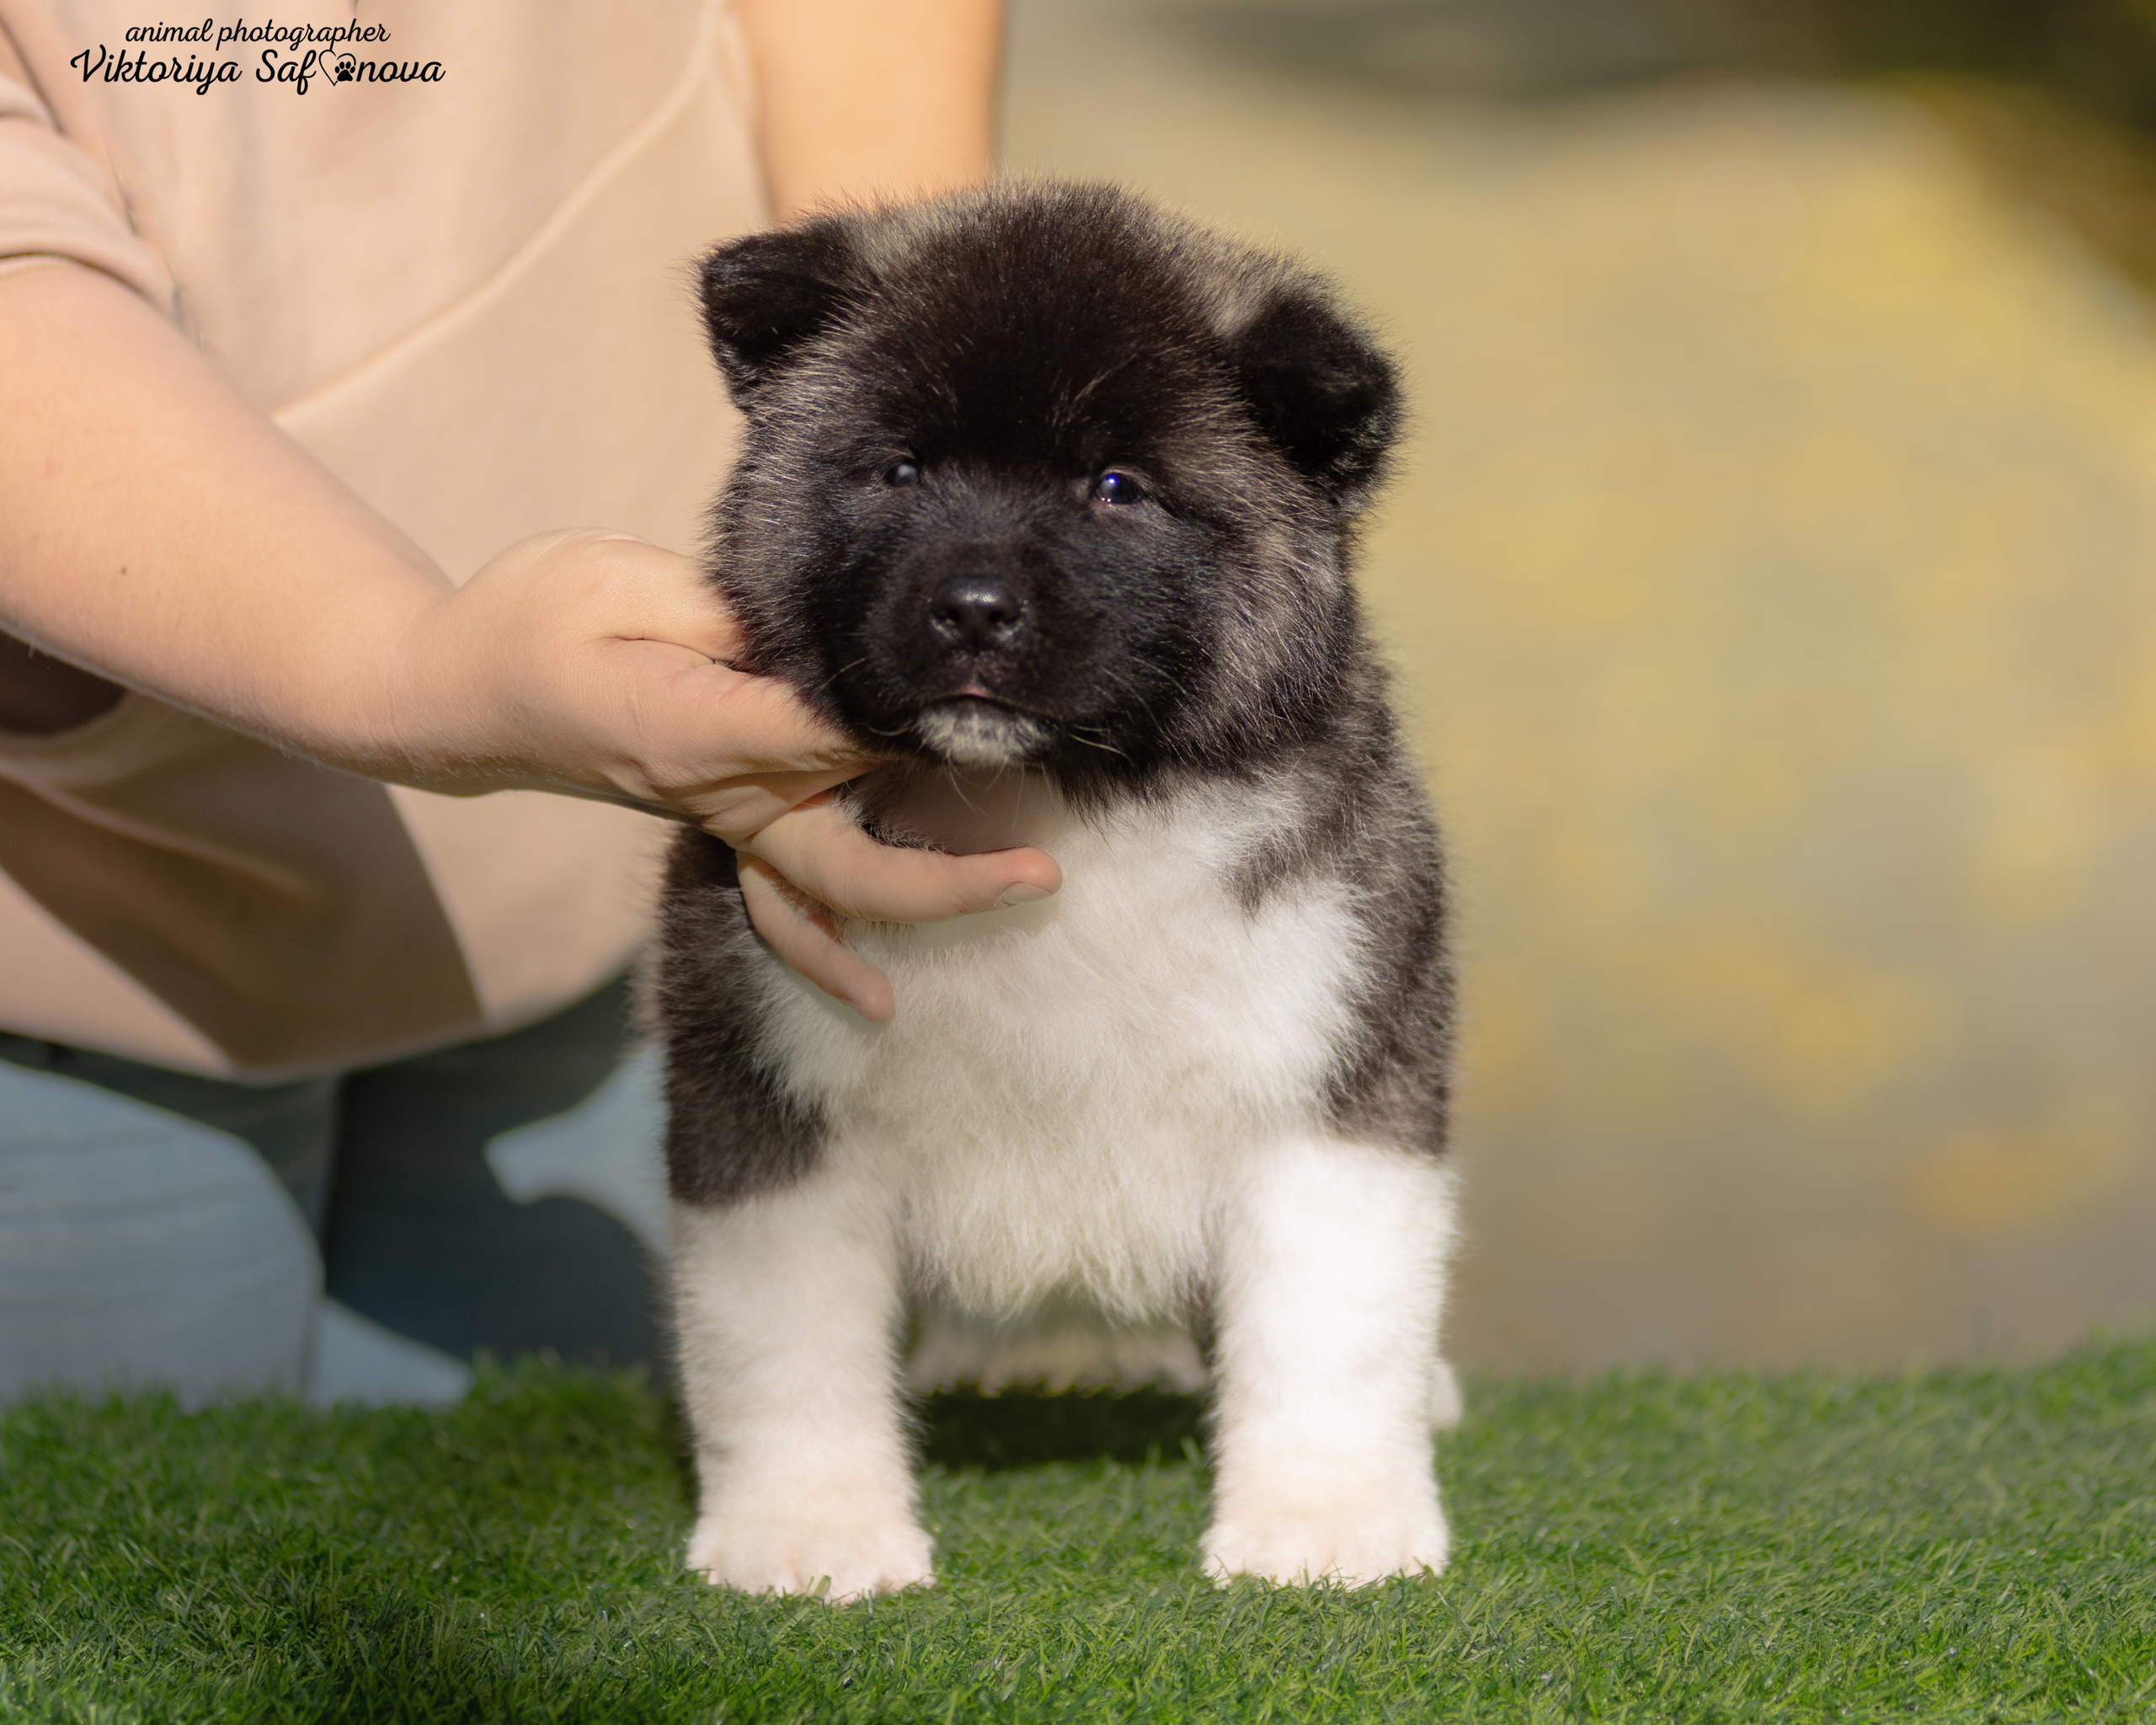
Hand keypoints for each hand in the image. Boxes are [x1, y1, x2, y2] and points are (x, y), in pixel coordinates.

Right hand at [389, 529, 1060, 1019]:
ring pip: (819, 895)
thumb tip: (818, 628)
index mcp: (692, 729)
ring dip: (909, 917)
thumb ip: (721, 607)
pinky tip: (874, 980)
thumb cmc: (532, 618)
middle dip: (948, 880)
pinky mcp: (719, 819)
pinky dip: (828, 942)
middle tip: (1042, 875)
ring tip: (1004, 914)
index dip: (902, 731)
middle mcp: (715, 792)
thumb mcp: (616, 579)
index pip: (823, 739)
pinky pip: (779, 899)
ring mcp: (719, 818)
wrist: (461, 693)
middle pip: (846, 860)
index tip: (979, 712)